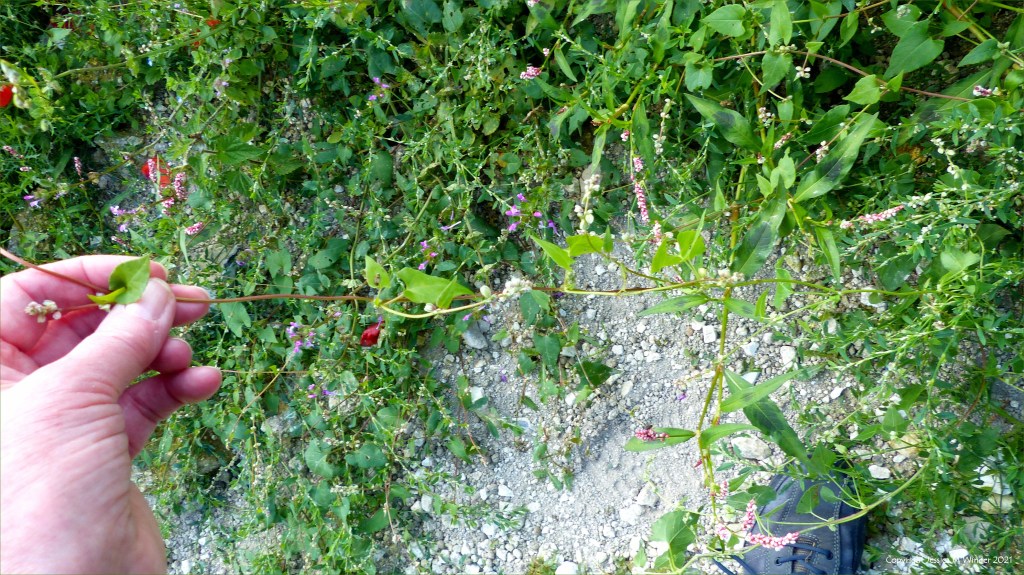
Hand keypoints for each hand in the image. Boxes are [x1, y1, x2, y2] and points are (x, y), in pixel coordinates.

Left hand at [1, 256, 220, 573]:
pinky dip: (177, 388)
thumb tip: (158, 292)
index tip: (144, 271)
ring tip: (189, 356)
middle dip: (141, 313)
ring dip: (164, 352)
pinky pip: (146, 403)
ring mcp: (66, 422)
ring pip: (123, 363)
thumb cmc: (37, 494)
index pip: (31, 295)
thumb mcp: (72, 397)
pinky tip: (204, 383)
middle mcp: (20, 391)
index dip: (87, 276)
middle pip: (86, 326)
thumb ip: (120, 337)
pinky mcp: (106, 451)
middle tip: (193, 302)